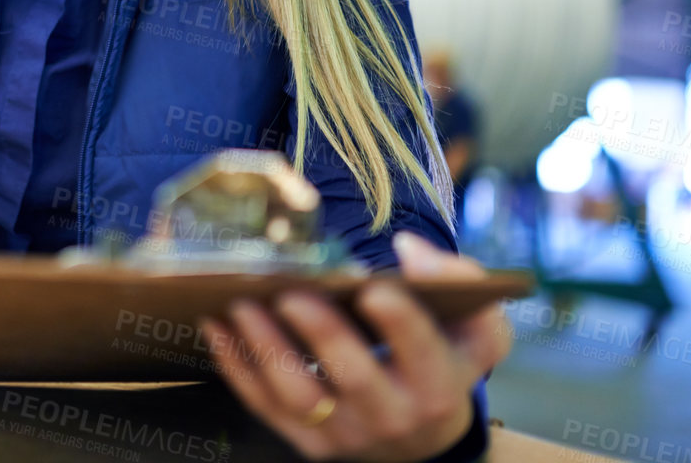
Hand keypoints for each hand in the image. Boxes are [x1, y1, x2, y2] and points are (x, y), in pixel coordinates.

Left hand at [200, 231, 512, 461]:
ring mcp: (345, 434)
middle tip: (289, 292)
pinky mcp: (306, 440)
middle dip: (321, 333)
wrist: (423, 434)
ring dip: (264, 348)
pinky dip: (235, 366)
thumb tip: (409, 250)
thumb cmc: (443, 359)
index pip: (422, 354)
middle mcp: (393, 415)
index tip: (374, 288)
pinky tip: (215, 325)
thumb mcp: (475, 327)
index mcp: (438, 385)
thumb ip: (461, 282)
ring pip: (298, 396)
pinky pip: (263, 405)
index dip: (401, 323)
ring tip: (240, 303)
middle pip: (354, 377)